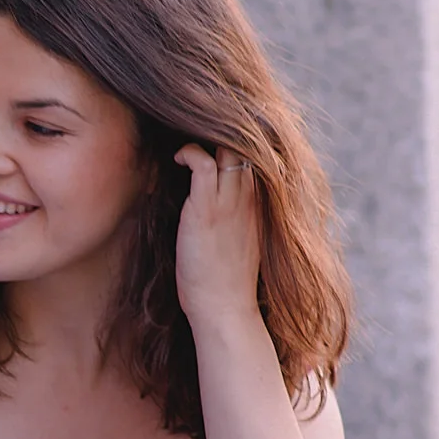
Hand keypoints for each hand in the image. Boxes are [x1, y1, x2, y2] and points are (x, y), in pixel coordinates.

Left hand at [172, 145, 263, 335]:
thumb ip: (238, 219)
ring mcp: (231, 203)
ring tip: (186, 143)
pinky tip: (177, 158)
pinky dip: (189, 151)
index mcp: (261, 205)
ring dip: (206, 136)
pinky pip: (203, 163)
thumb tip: (219, 207)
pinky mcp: (207, 210)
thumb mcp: (241, 243)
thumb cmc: (227, 283)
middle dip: (226, 129)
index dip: (242, 138)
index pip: (258, 157)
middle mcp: (250, 198)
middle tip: (200, 128)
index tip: (220, 132)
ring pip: (228, 147)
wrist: (225, 310)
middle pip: (248, 145)